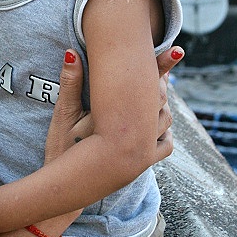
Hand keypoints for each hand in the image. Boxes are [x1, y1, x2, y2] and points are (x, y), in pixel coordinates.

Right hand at [44, 45, 183, 163]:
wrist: (69, 185)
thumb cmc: (63, 147)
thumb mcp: (64, 114)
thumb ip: (71, 83)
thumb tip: (72, 52)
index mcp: (120, 115)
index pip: (148, 84)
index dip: (161, 65)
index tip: (173, 51)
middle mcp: (138, 133)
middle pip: (161, 99)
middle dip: (161, 82)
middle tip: (162, 66)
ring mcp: (144, 150)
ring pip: (166, 120)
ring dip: (162, 105)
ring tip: (158, 90)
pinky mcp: (143, 162)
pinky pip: (165, 144)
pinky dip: (164, 130)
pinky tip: (156, 122)